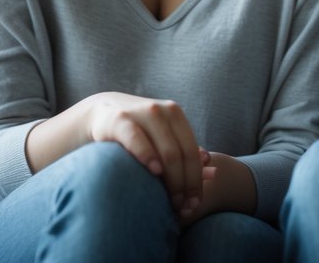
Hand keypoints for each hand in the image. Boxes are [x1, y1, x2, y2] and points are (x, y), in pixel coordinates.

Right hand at [82, 91, 203, 217]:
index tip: (195, 204)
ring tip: (171, 201)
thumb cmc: (139, 132)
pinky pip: (137, 139)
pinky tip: (154, 172)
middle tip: (182, 208)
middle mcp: (163, 111)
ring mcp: (142, 113)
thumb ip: (186, 154)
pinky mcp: (120, 120)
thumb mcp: (163, 138)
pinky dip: (148, 156)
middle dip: (184, 185)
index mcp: (176, 115)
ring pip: (166, 150)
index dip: (196, 180)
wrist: (103, 111)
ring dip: (171, 179)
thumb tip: (214, 172)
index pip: (192, 152)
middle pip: (181, 154)